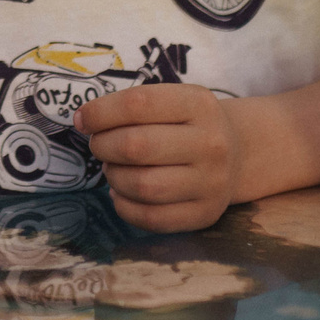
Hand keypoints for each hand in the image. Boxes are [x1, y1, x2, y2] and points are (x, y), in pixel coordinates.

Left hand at [75, 82, 241, 232]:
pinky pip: (151, 218)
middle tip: (99, 146)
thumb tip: (83, 120)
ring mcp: (212, 182)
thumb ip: (130, 107)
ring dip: (114, 178)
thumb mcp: (172, 101)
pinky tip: (121, 193)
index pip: (138, 104)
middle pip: (136, 146)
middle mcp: (211, 143)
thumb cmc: (187, 125)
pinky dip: (125, 207)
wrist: (236, 154)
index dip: (100, 113)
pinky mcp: (205, 214)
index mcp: (199, 104)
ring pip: (143, 186)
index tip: (83, 120)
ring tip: (113, 169)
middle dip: (103, 146)